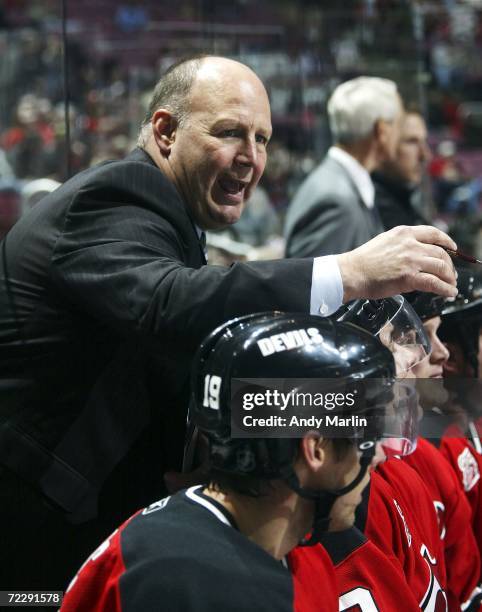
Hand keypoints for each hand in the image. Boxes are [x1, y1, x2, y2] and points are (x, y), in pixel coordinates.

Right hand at [337, 225, 457, 301]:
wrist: (351, 273)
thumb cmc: (362, 261)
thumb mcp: (384, 242)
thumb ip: (400, 244)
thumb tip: (413, 253)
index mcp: (403, 233)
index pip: (433, 233)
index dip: (447, 241)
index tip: (452, 247)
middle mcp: (410, 244)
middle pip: (441, 252)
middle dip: (449, 264)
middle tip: (450, 273)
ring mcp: (411, 260)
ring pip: (442, 267)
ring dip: (449, 277)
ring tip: (451, 284)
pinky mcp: (409, 277)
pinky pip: (435, 283)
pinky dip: (446, 289)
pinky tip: (449, 292)